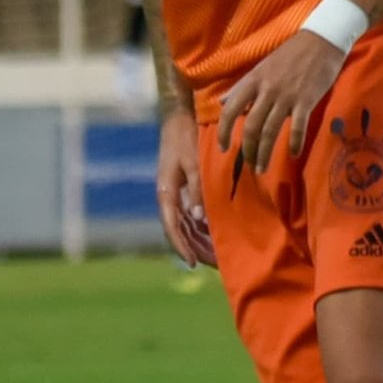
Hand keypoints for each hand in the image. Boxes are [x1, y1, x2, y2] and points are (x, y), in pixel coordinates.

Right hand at [153, 95, 214, 267]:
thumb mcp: (193, 163)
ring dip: (199, 240)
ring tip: (217, 256)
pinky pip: (191, 213)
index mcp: (166, 193)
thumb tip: (199, 218)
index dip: (182, 247)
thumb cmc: (186, 138)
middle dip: (195, 249)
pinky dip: (201, 226)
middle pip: (179, 231)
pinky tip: (215, 234)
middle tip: (214, 265)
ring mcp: (174, 193)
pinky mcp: (182, 187)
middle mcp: (168, 197)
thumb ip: (197, 189)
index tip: (194, 264)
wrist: (180, 116)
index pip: (172, 228)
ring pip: (186, 225)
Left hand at [212, 27, 346, 178]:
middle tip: (249, 165)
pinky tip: (292, 154)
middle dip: (248, 149)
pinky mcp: (306, 101)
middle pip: (251, 126)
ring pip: (270, 131)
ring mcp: (287, 97)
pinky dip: (294, 143)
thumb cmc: (290, 53)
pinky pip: (297, 127)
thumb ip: (241, 87)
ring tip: (262, 168)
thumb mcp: (260, 67)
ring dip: (265, 153)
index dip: (224, 131)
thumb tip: (222, 102)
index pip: (231, 110)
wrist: (321, 40)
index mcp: (253, 81)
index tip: (223, 147)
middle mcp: (267, 91)